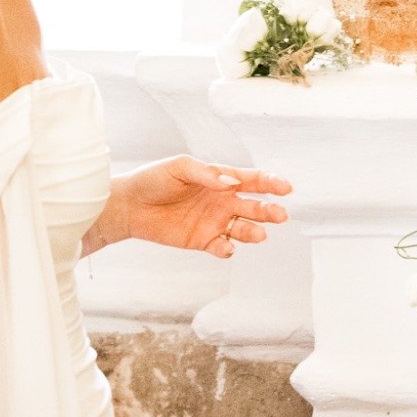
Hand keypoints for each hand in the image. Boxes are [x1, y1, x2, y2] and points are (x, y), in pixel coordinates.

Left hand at [87, 156, 291, 257]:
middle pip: (254, 206)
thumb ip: (207, 174)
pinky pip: (222, 246)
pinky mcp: (202, 241)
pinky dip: (228, 248)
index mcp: (221, 179)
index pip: (252, 180)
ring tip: (259, 235)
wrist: (130, 205)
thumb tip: (231, 182)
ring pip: (243, 228)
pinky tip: (227, 247)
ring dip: (253, 232)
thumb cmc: (154, 180)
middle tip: (280, 215)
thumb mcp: (180, 167)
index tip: (286, 187)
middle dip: (269, 211)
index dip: (271, 182)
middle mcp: (222, 201)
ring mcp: (214, 222)